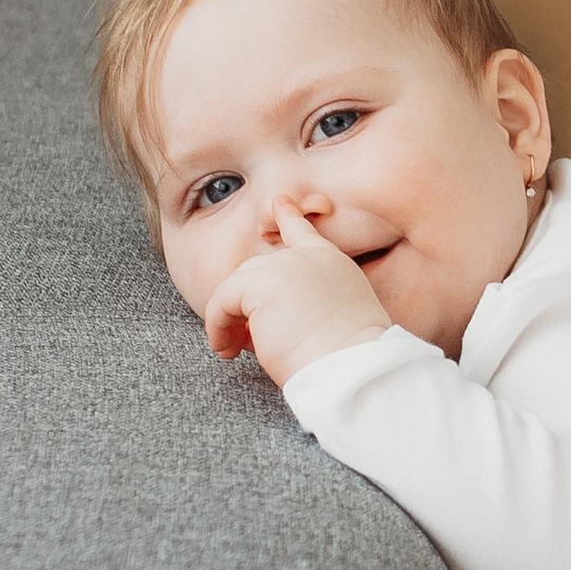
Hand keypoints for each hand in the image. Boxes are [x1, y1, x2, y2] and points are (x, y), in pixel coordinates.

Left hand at [203, 200, 390, 387]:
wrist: (352, 367)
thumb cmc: (347, 360)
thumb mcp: (340, 320)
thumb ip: (308, 306)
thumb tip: (272, 320)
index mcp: (332, 264)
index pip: (304, 233)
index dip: (289, 218)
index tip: (279, 202)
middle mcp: (308, 257)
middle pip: (258, 270)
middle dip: (247, 304)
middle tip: (249, 342)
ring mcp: (284, 266)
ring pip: (238, 287)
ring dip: (230, 319)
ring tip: (235, 349)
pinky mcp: (261, 284)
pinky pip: (222, 302)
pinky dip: (218, 327)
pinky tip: (227, 349)